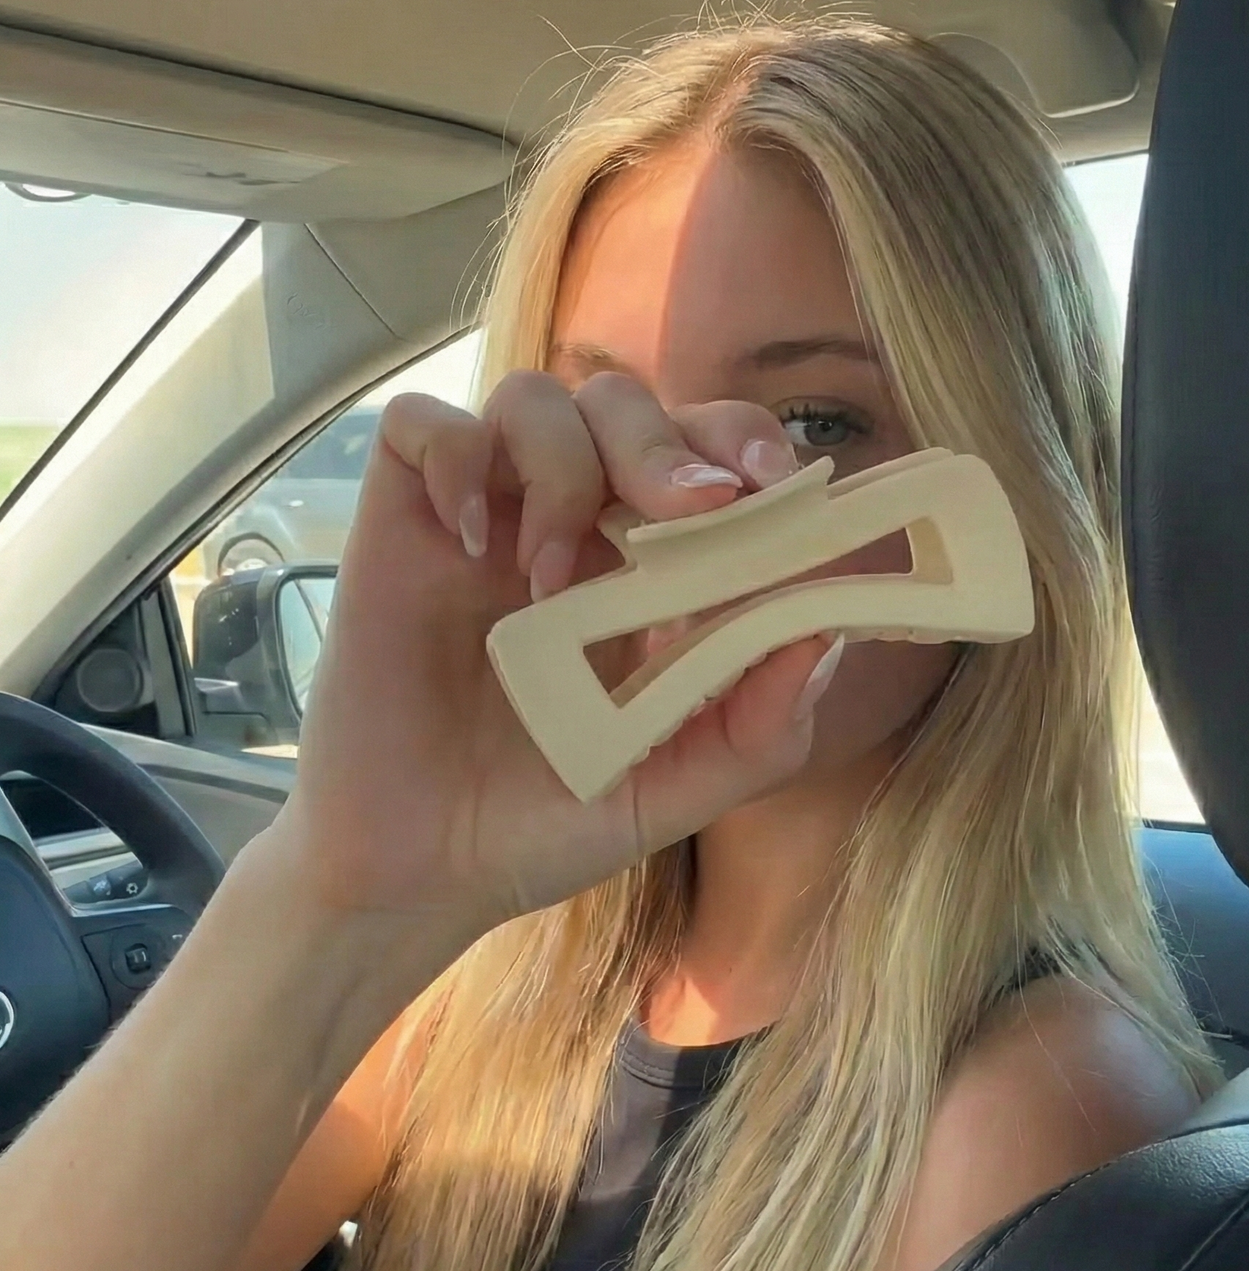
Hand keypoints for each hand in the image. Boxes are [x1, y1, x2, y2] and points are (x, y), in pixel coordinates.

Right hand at [268, 370, 837, 939]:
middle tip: (690, 508)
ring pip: (533, 397)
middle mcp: (569, 524)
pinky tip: (472, 543)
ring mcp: (486, 516)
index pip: (705, 452)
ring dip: (562, 465)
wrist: (419, 872)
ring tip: (549, 578)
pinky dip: (454, 458)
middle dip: (666, 441)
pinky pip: (423, 425)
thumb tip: (824, 639)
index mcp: (645, 568)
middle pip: (624, 404)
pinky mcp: (402, 523)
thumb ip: (754, 731)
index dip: (742, 445)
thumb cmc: (547, 821)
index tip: (772, 488)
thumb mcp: (670, 791)